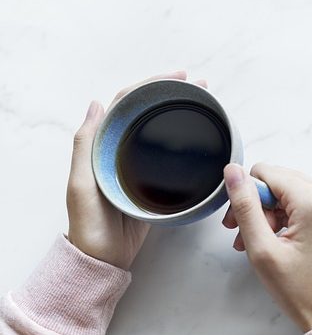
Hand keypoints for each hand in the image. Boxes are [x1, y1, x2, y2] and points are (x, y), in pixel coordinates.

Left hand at [66, 71, 207, 269]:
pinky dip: (184, 143)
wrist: (104, 257)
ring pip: (161, 132)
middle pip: (149, 113)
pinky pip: (170, 156)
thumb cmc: (89, 222)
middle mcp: (122, 150)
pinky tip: (200, 139)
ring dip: (181, 115)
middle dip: (173, 96)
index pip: (128, 105)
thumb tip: (97, 103)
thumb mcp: (82, 182)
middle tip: (201, 87)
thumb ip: (86, 144)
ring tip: (206, 104)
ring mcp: (140, 165)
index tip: (178, 77)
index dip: (151, 85)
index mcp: (104, 145)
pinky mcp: (155, 183)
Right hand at [222, 163, 311, 331]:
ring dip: (267, 213)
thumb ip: (245, 206)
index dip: (246, 196)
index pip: (265, 173)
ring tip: (260, 244)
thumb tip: (233, 172)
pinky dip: (283, 217)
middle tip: (245, 237)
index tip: (238, 225)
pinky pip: (300, 201)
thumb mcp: (262, 249)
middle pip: (276, 180)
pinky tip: (275, 240)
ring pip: (286, 191)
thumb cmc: (302, 290)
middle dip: (256, 206)